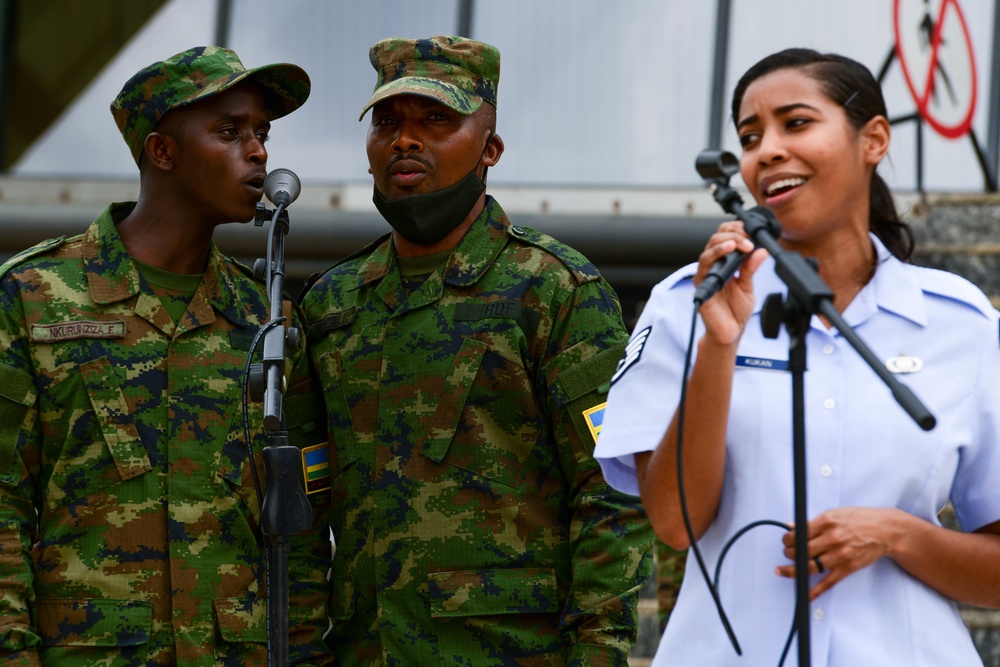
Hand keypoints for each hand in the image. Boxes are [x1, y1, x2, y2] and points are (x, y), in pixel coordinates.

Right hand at [694, 221, 767, 345]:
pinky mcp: (701, 286)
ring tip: (739, 244)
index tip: (751, 232)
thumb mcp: (748, 286)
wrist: (729, 332)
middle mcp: (712, 267)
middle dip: (733, 235)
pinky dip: (716, 256)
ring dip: (724, 243)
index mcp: (724, 263)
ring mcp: (705, 276)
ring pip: (708, 250)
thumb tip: (762, 251)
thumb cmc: (735, 310)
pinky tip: (728, 252)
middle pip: (715, 239)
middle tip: (748, 240)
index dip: (736, 230)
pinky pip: (704, 267)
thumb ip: (751, 268)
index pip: (725, 238)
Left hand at [775, 507, 903, 600]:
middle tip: (787, 553)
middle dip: (788, 553)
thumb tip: (792, 527)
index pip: (798, 533)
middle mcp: (832, 538)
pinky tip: (804, 596)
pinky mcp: (847, 568)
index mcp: (827, 521)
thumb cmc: (861, 520)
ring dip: (792, 570)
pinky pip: (827, 583)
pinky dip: (814, 591)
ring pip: (809, 567)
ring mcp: (839, 555)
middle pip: (800, 550)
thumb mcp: (835, 513)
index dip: (788, 539)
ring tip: (783, 570)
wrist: (886, 531)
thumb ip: (813, 522)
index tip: (786, 541)